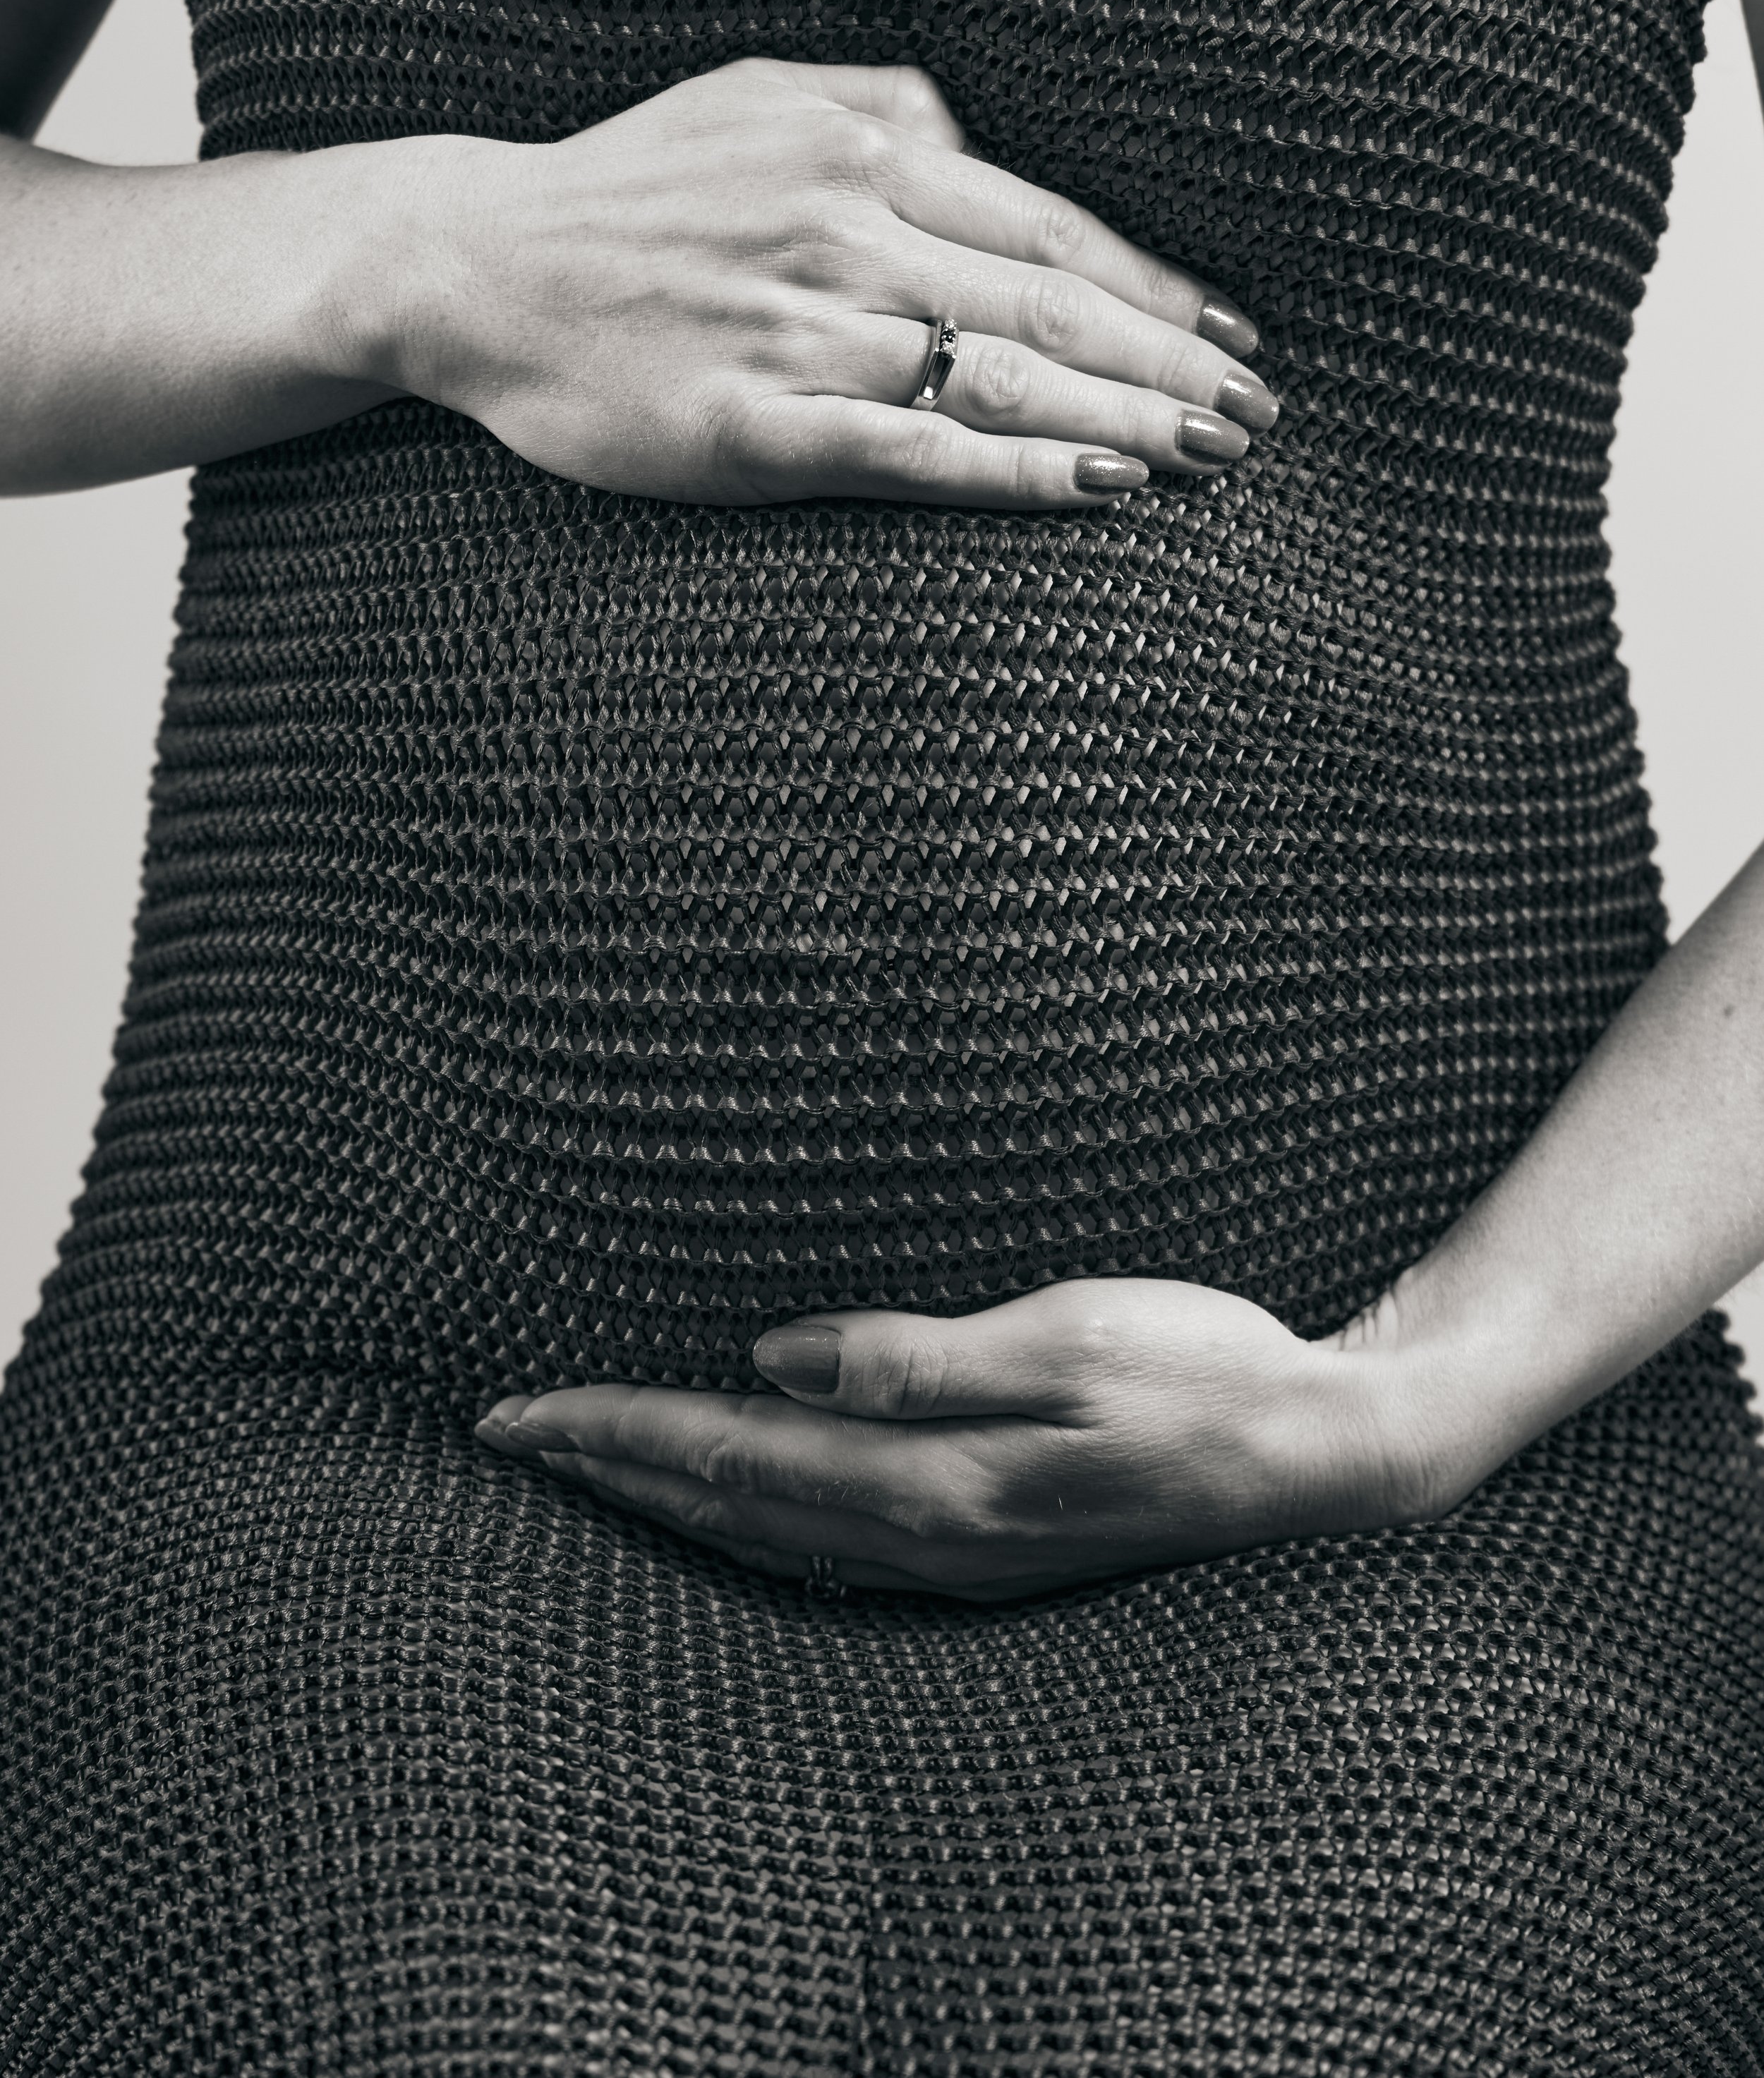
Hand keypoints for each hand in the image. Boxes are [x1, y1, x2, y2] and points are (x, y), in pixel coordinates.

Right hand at [368, 58, 1277, 509]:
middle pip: (1058, 304)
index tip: (1237, 331)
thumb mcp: (762, 93)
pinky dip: (1024, 473)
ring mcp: (806, 328)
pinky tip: (1107, 488)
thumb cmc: (626, 188)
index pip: (1054, 227)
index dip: (1161, 285)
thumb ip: (888, 109)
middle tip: (1262, 414)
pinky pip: (919, 452)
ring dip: (1130, 419)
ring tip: (1215, 455)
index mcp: (865, 145)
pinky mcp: (758, 422)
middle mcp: (851, 228)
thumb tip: (986, 144)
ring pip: (1008, 378)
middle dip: (1176, 363)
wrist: (474, 262)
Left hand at [475, 1279, 1427, 1601]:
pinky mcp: (992, 1547)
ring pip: (770, 1535)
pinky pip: (825, 1544)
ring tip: (589, 1467)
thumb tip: (773, 1356)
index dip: (617, 1431)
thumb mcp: (1072, 1339)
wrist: (1329, 1458)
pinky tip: (730, 1502)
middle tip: (509, 1438)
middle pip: (731, 1506)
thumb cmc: (1212, 1372)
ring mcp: (961, 1558)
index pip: (734, 1453)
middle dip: (613, 1469)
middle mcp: (932, 1538)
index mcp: (938, 1483)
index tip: (516, 1413)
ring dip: (668, 1497)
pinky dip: (748, 1517)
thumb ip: (918, 1358)